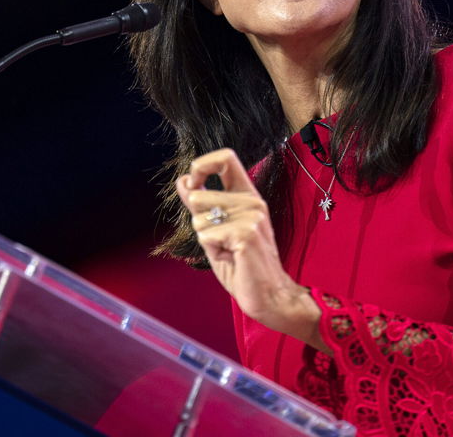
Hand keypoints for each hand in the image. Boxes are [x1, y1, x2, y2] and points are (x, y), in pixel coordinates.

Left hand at [176, 148, 324, 350]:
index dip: (202, 164)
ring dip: (206, 240)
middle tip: (220, 241)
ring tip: (227, 251)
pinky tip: (232, 259)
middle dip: (197, 221)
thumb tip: (183, 180)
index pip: (226, 157)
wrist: (269, 295)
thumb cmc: (242, 265)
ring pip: (200, 218)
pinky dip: (212, 252)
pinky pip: (207, 237)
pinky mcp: (246, 234)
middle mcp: (252, 201)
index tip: (193, 182)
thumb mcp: (217, 230)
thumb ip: (201, 204)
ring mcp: (252, 217)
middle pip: (200, 194)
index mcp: (247, 196)